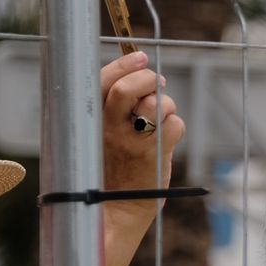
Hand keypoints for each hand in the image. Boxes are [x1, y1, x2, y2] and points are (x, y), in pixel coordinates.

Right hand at [101, 52, 183, 190]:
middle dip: (148, 79)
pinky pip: (175, 124)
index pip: (101, 81)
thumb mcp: (101, 135)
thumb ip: (113, 109)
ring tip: (158, 122)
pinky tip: (166, 141)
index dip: (122, 65)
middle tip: (158, 83)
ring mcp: (130, 142)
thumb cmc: (110, 167)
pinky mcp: (152, 155)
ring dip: (166, 106)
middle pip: (128, 89)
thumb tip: (140, 74)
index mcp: (89, 121)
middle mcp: (107, 129)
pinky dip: (176, 128)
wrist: (113, 209)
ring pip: (157, 104)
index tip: (139, 56)